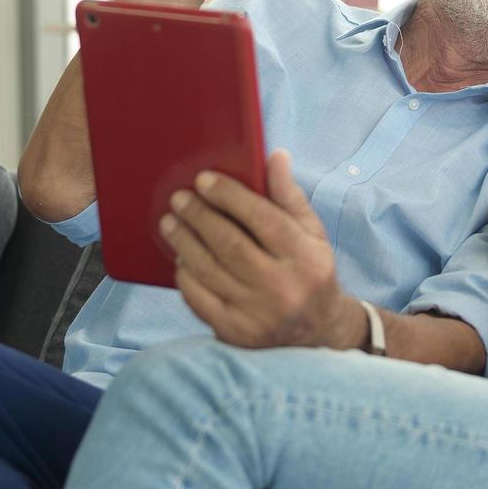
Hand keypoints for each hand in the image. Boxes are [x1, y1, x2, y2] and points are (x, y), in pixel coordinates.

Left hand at [161, 149, 366, 350]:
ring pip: (208, 269)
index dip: (229, 195)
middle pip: (229, 243)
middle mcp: (282, 288)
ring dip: (184, 240)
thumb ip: (290, 196)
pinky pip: (198, 297)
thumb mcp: (312, 234)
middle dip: (199, 215)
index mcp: (306, 258)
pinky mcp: (234, 332)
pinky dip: (186, 273)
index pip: (262, 218)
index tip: (204, 179)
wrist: (316, 332)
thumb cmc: (310, 272)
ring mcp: (256, 314)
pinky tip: (182, 256)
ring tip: (170, 221)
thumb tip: (275, 156)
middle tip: (180, 198)